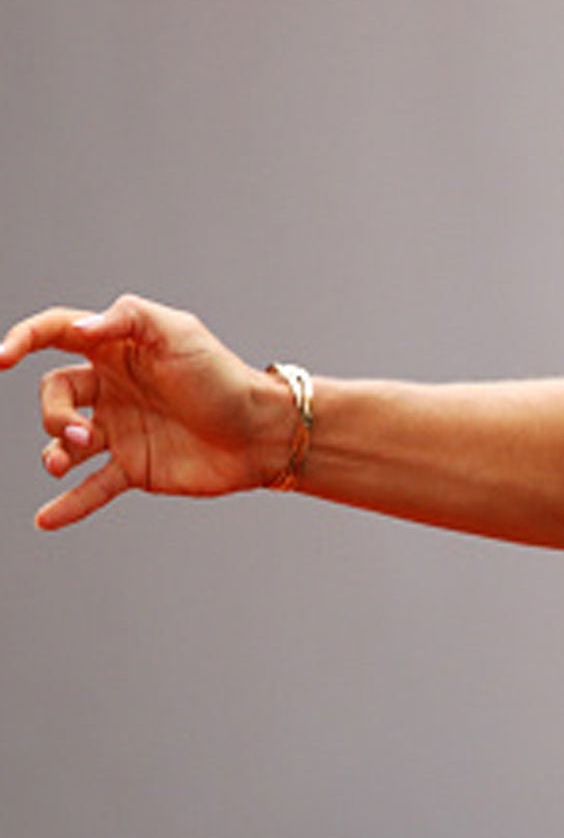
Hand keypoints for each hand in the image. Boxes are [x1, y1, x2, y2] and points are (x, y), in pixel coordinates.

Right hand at [0, 296, 294, 530]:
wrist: (264, 431)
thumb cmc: (224, 376)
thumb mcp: (179, 333)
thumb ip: (129, 319)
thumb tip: (80, 328)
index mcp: (119, 350)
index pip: (57, 334)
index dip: (24, 339)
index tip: (2, 358)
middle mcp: (113, 389)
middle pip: (54, 395)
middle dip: (52, 414)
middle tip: (80, 432)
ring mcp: (121, 430)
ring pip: (64, 444)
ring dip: (53, 454)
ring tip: (59, 464)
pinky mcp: (135, 468)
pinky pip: (91, 489)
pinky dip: (68, 505)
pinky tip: (46, 519)